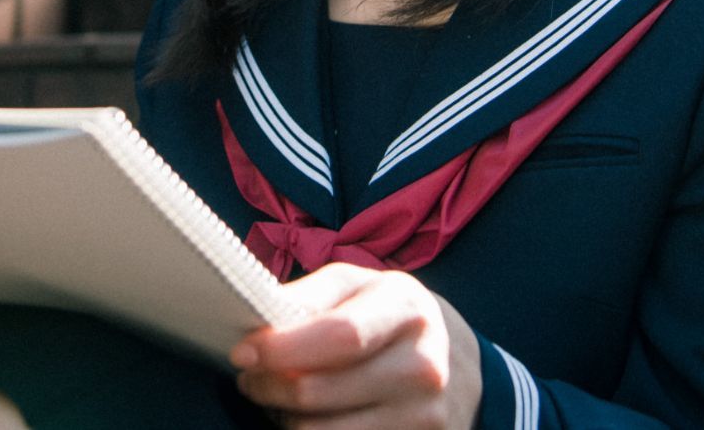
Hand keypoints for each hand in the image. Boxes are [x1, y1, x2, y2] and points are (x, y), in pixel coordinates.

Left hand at [230, 263, 482, 428]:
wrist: (460, 365)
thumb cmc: (393, 316)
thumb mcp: (362, 286)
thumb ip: (313, 296)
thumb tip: (259, 317)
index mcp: (406, 309)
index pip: (339, 335)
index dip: (282, 348)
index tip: (242, 352)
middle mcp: (421, 366)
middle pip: (320, 392)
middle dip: (268, 387)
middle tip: (248, 378)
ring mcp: (422, 418)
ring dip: (283, 419)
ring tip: (276, 398)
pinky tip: (307, 419)